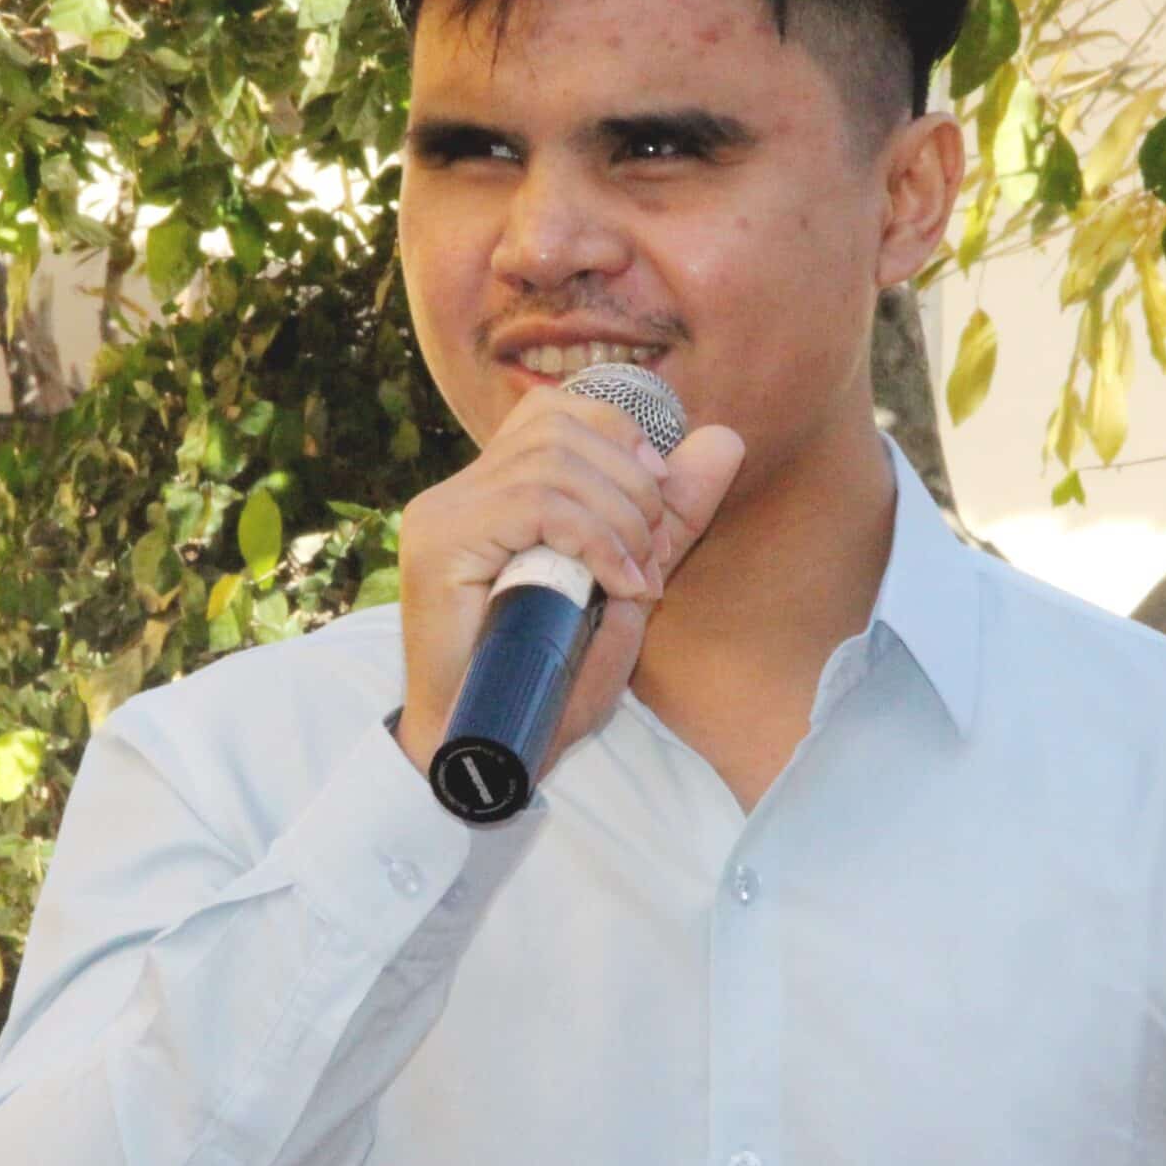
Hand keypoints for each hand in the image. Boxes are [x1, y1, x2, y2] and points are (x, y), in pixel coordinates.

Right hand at [393, 385, 743, 781]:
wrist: (482, 756)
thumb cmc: (547, 685)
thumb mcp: (628, 587)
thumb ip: (670, 516)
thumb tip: (726, 439)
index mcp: (490, 490)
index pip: (557, 409)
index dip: (621, 437)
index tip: (658, 506)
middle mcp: (457, 491)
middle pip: (560, 425)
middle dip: (633, 484)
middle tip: (653, 557)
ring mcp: (442, 514)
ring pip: (553, 459)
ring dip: (620, 517)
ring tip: (636, 578)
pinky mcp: (440, 546)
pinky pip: (536, 505)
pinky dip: (595, 539)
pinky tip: (616, 585)